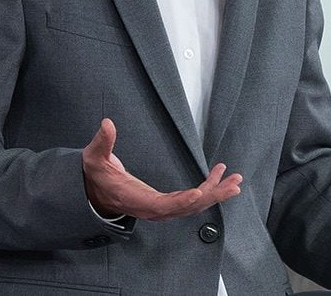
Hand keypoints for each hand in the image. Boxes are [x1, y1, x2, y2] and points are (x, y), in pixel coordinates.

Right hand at [82, 118, 241, 219]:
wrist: (96, 192)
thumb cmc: (97, 176)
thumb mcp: (95, 159)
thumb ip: (102, 142)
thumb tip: (107, 124)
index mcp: (136, 200)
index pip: (161, 205)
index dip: (180, 202)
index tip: (198, 194)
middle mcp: (152, 208)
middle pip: (186, 208)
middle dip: (211, 197)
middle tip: (233, 186)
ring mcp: (161, 208)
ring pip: (193, 205)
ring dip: (216, 193)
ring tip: (236, 181)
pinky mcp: (166, 203)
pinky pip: (191, 200)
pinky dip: (208, 189)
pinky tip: (219, 175)